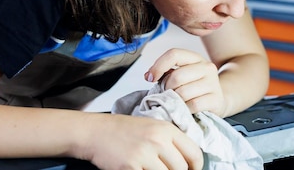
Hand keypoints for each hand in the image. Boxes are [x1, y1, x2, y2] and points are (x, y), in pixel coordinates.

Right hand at [81, 112, 203, 169]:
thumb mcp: (154, 127)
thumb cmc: (125, 130)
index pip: (194, 153)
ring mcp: (144, 154)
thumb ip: (171, 140)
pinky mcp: (130, 167)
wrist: (97, 132)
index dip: (196, 166)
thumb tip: (187, 159)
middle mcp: (158, 140)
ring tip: (154, 169)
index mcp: (167, 129)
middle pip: (181, 168)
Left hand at [145, 48, 226, 115]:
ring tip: (177, 102)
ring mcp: (213, 83)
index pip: (174, 54)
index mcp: (196, 58)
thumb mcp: (182, 75)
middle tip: (167, 95)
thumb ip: (167, 72)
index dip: (158, 66)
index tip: (149, 78)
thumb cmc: (194, 88)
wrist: (218, 100)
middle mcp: (207, 67)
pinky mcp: (216, 99)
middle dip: (166, 89)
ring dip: (175, 101)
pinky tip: (185, 109)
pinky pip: (192, 105)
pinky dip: (184, 110)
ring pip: (183, 92)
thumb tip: (149, 76)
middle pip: (177, 76)